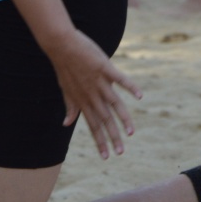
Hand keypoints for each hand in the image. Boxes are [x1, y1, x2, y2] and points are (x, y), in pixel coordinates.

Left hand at [45, 27, 141, 157]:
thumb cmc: (63, 67)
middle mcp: (92, 95)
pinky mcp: (105, 68)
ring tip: (130, 133)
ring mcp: (99, 82)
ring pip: (114, 104)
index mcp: (83, 101)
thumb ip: (70, 107)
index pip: (93, 126)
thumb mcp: (65, 90)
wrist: (60, 45)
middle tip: (120, 153)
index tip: (106, 156)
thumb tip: (66, 123)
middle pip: (105, 120)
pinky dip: (130, 87)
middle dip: (113, 137)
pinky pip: (120, 79)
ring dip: (123, 119)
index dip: (100, 142)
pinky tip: (139, 96)